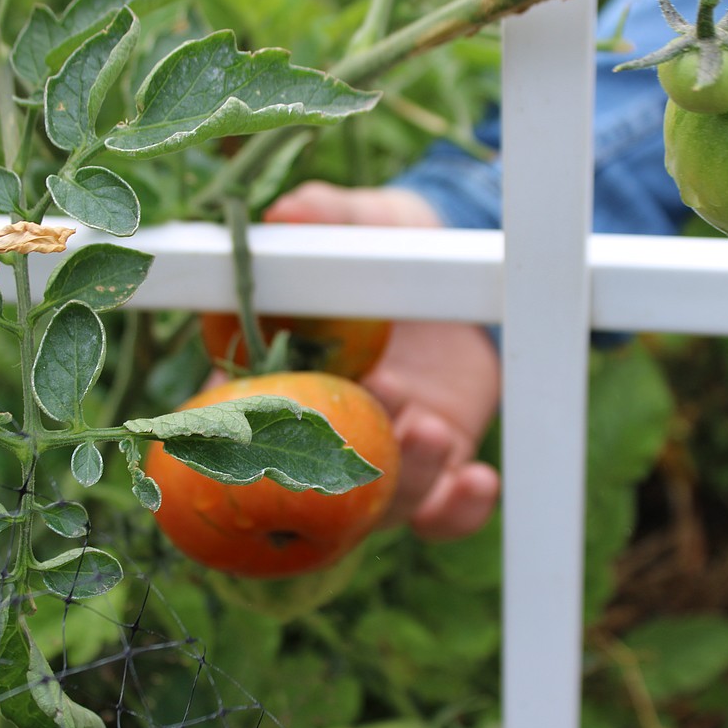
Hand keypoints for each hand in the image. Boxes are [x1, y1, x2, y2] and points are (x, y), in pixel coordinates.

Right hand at [264, 181, 501, 539]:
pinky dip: (457, 512)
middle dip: (350, 459)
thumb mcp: (363, 221)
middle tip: (387, 402)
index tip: (291, 412)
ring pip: (381, 505)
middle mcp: (324, 432)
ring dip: (407, 480)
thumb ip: (326, 218)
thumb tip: (288, 212)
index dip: (265, 433)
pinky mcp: (433, 465)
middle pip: (317, 484)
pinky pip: (439, 515)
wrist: (453, 265)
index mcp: (282, 380)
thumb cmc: (385, 240)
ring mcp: (379, 455)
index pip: (248, 428)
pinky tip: (479, 482)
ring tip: (432, 429)